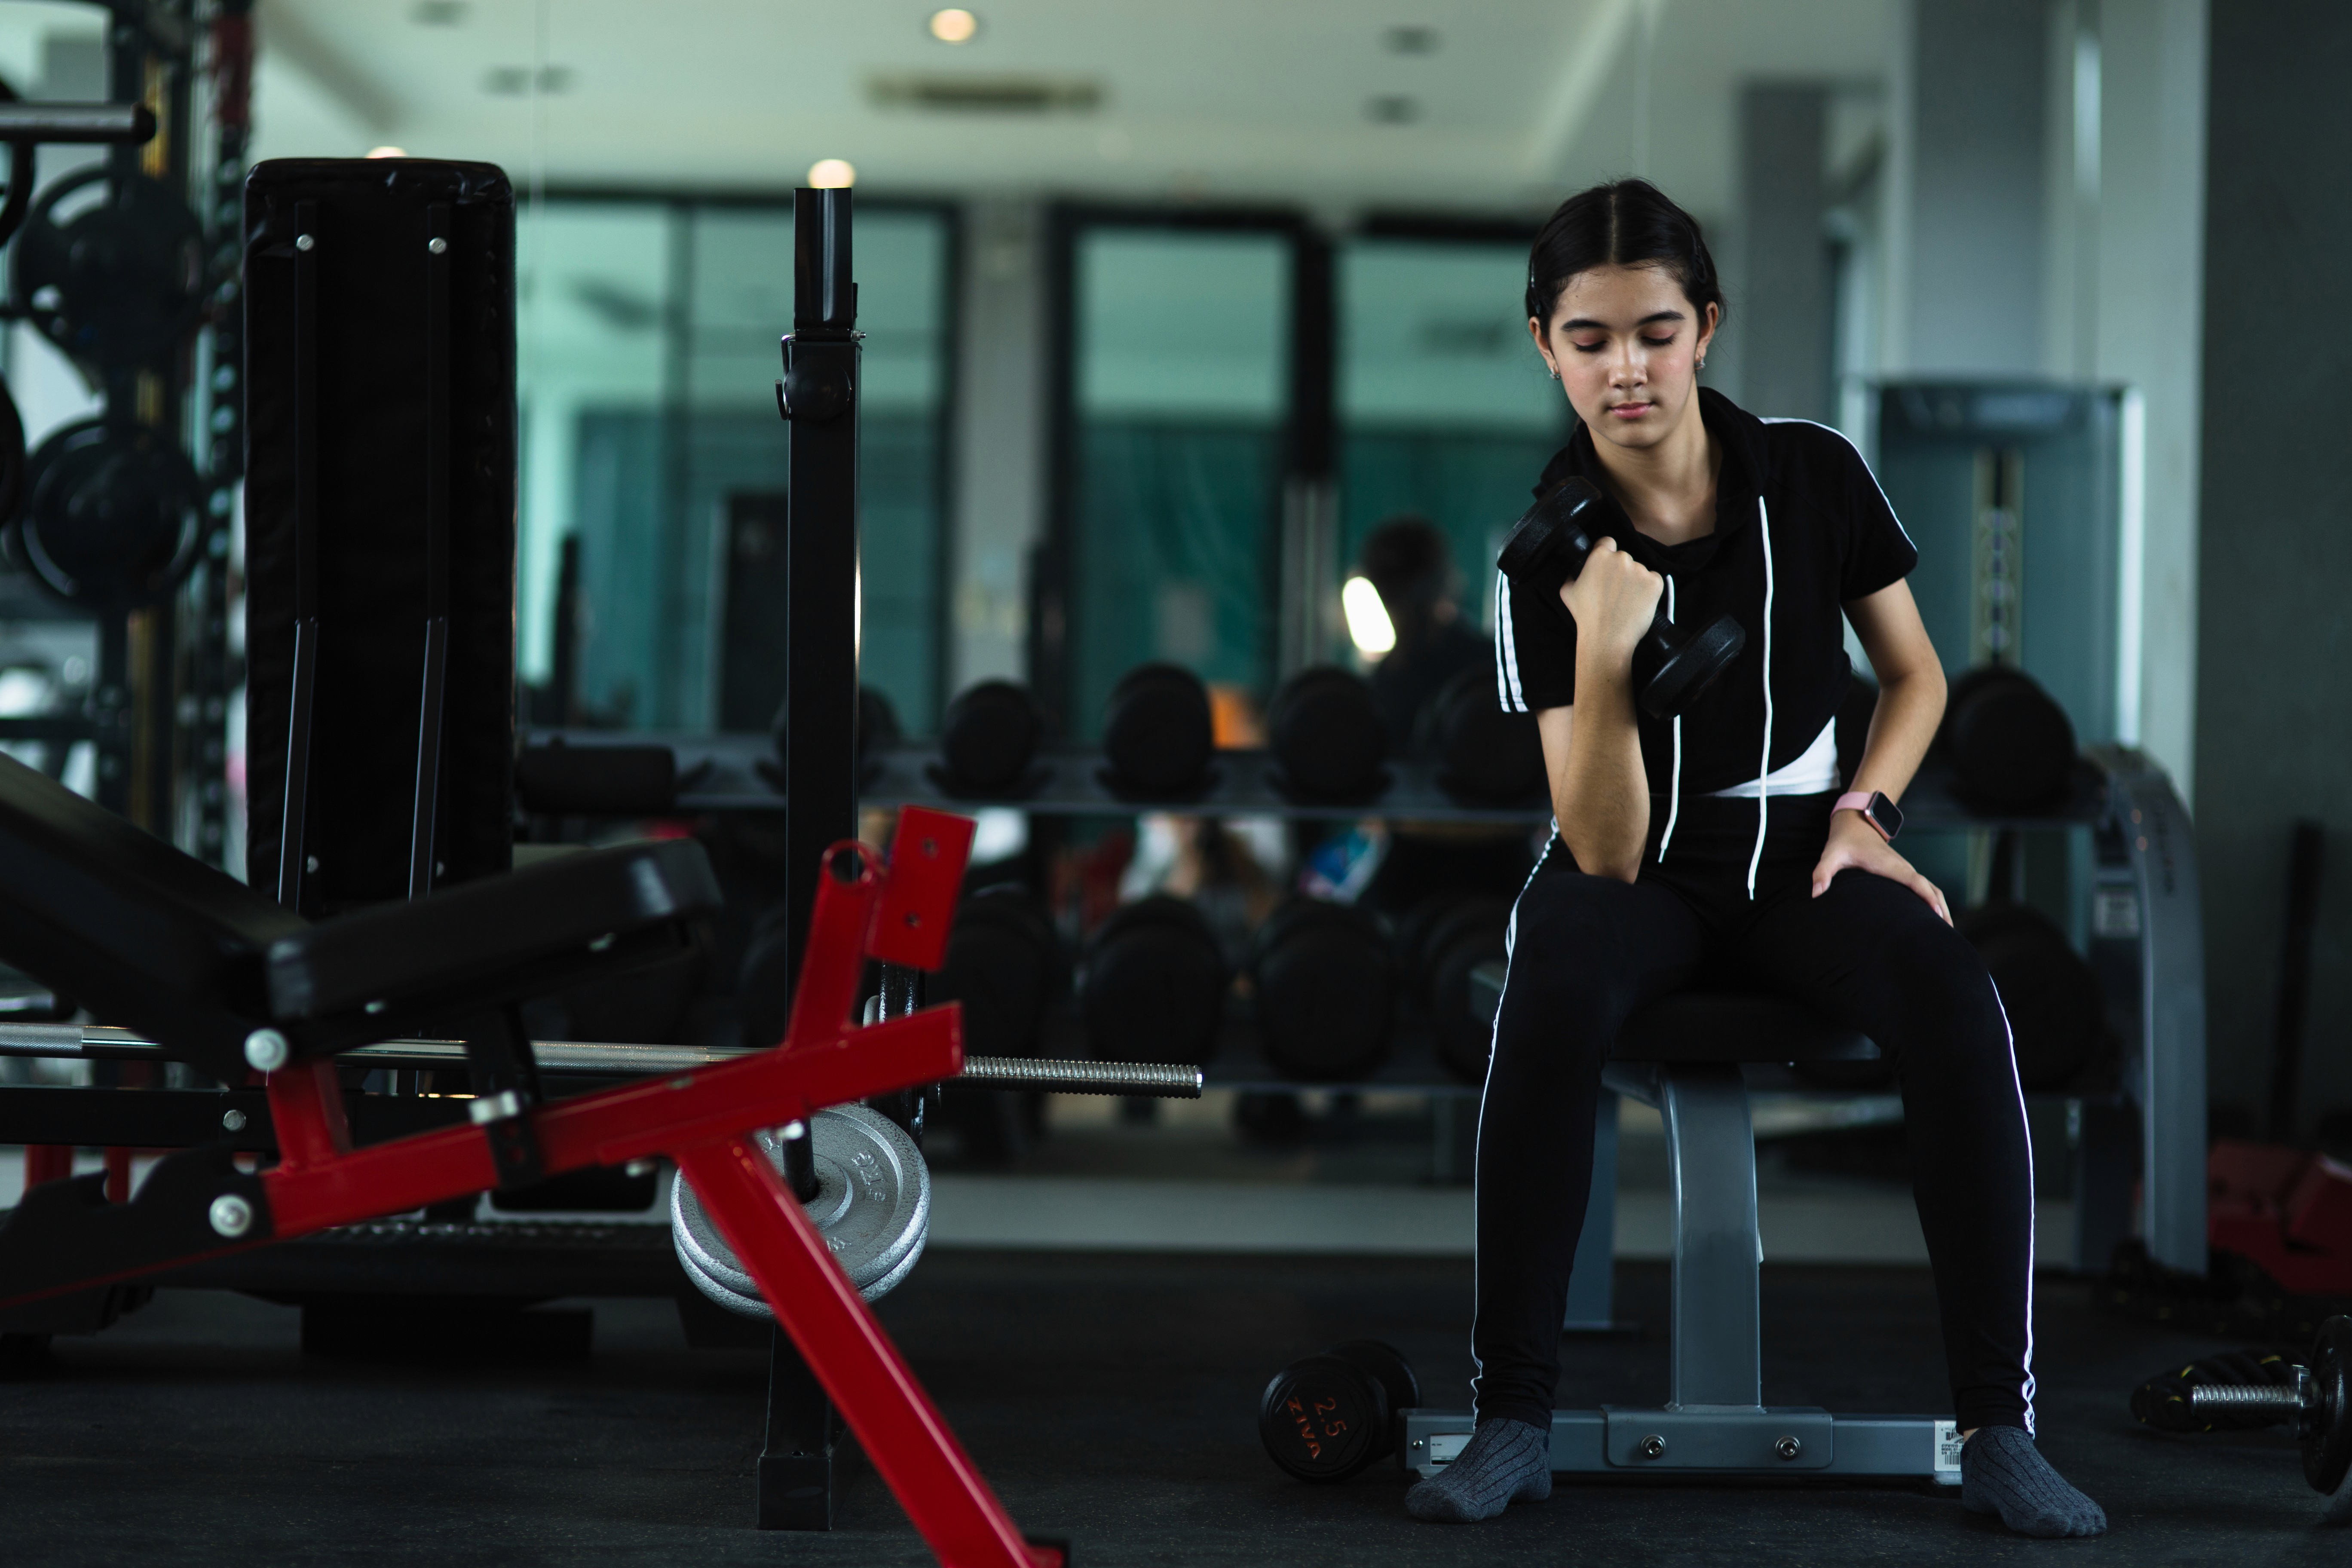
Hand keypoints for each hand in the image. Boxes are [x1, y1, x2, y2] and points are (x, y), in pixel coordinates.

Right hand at [1558, 537, 1663, 664]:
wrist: (1607, 639)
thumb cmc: (1586, 616)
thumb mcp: (1567, 591)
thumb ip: (1572, 574)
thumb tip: (1576, 571)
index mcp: (1600, 556)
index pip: (1607, 542)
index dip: (1606, 553)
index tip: (1606, 567)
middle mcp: (1622, 558)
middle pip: (1624, 557)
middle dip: (1620, 570)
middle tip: (1615, 591)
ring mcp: (1640, 569)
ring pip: (1639, 570)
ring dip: (1634, 581)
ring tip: (1626, 601)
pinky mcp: (1655, 582)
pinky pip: (1653, 580)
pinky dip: (1648, 590)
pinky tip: (1638, 603)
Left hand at [1811, 809, 1949, 922]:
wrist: (1856, 823)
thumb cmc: (1844, 841)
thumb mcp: (1830, 854)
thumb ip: (1822, 872)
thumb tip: (1816, 893)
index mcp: (1889, 865)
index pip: (1913, 880)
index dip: (1926, 896)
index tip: (1937, 913)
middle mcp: (1902, 867)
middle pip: (1929, 888)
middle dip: (1940, 907)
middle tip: (1947, 932)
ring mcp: (1905, 870)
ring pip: (1930, 888)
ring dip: (1940, 905)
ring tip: (1947, 930)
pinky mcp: (1904, 873)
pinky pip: (1924, 887)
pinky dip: (1934, 900)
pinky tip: (1935, 917)